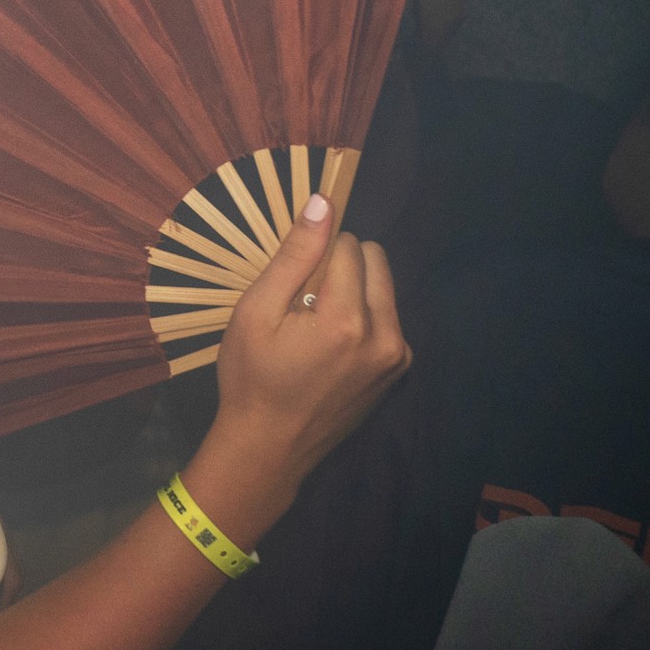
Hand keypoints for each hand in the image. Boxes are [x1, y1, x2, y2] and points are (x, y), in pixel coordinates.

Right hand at [209, 194, 411, 488]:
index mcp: (347, 319)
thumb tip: (324, 201)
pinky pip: (386, 316)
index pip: (346, 244)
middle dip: (339, 267)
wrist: (269, 447)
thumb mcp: (256, 311)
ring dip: (352, 290)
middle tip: (302, 304)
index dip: (312, 254)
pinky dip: (362, 316)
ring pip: (382, 286)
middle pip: (374, 258)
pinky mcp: (398, 369)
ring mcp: (397, 355)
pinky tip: (331, 346)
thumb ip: (294, 256)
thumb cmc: (251, 377)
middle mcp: (385, 334)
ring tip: (315, 327)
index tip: (290, 282)